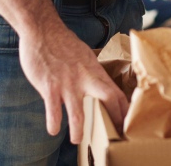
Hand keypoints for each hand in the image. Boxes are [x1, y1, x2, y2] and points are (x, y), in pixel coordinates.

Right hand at [18, 26, 128, 141]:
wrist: (42, 30)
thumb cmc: (62, 43)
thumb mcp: (84, 56)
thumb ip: (90, 72)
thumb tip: (97, 84)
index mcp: (94, 71)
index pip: (116, 91)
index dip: (123, 108)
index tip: (127, 121)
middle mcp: (85, 78)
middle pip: (108, 98)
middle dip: (115, 117)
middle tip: (116, 134)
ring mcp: (68, 83)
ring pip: (78, 113)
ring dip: (78, 131)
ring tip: (77, 140)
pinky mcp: (50, 87)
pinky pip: (53, 110)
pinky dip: (54, 123)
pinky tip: (53, 129)